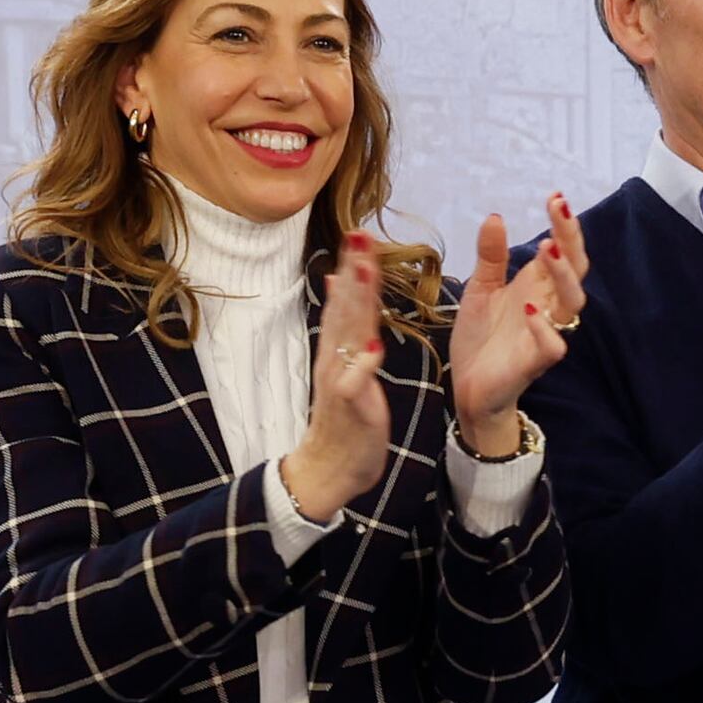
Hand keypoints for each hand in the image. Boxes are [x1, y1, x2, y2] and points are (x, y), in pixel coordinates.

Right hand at [279, 236, 396, 521]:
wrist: (328, 469)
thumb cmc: (345, 418)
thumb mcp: (345, 364)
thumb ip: (345, 324)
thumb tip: (341, 282)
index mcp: (339, 348)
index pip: (346, 300)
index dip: (353, 267)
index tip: (360, 232)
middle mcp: (335, 357)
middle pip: (345, 307)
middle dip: (353, 271)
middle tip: (358, 235)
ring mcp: (339, 380)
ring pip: (346, 335)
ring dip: (355, 303)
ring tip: (363, 271)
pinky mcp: (348, 406)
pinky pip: (354, 383)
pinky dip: (363, 364)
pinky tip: (374, 346)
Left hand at [451, 193, 588, 452]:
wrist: (468, 386)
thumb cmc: (481, 338)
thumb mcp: (481, 288)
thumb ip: (490, 256)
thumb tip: (496, 217)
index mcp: (537, 286)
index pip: (561, 251)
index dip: (563, 226)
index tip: (556, 198)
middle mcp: (548, 306)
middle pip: (575, 271)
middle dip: (570, 240)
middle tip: (559, 209)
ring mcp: (544, 334)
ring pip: (572, 304)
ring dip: (562, 276)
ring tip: (546, 250)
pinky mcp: (534, 363)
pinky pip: (552, 346)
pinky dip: (545, 328)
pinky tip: (531, 309)